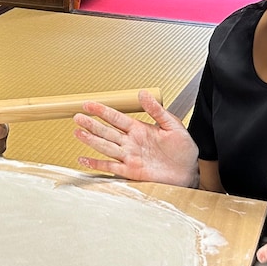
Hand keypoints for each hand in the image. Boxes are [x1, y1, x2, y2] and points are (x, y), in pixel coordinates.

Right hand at [72, 89, 198, 185]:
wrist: (189, 171)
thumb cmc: (184, 150)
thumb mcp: (173, 125)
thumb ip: (157, 110)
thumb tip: (144, 94)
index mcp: (140, 129)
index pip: (116, 117)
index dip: (101, 111)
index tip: (88, 104)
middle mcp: (131, 142)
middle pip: (106, 131)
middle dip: (91, 124)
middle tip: (76, 117)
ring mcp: (129, 156)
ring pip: (105, 147)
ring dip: (91, 140)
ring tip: (77, 133)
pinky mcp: (131, 171)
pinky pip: (110, 167)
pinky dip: (96, 164)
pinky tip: (84, 159)